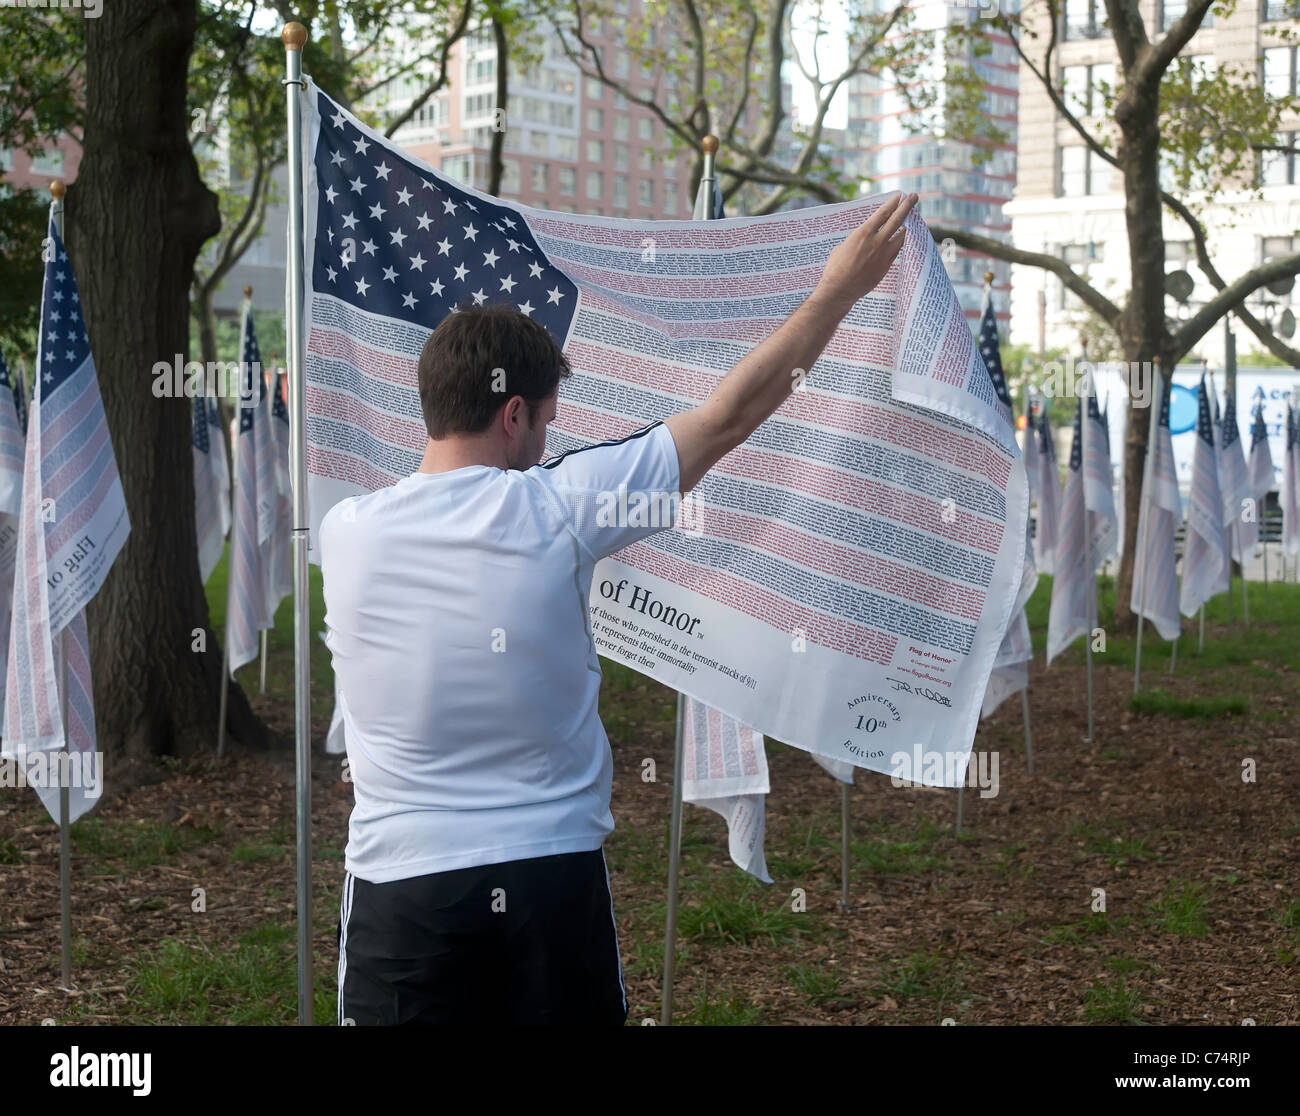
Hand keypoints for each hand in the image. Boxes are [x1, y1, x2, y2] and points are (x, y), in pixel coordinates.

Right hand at [811, 192, 918, 314]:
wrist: (839, 290)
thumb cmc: (835, 268)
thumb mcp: (842, 246)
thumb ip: (857, 239)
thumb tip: (864, 239)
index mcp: (863, 233)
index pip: (883, 213)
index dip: (893, 203)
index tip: (900, 195)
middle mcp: (876, 242)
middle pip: (896, 220)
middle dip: (907, 206)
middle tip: (915, 196)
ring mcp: (883, 255)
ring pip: (901, 237)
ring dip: (906, 227)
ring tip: (910, 221)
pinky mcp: (885, 267)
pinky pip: (897, 251)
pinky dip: (900, 243)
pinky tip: (901, 240)